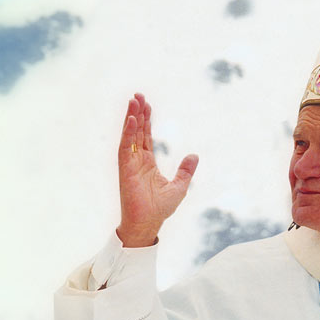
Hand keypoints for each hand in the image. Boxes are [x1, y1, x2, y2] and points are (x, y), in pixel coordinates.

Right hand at [116, 93, 198, 246]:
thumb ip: (186, 170)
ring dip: (131, 118)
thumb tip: (194, 155)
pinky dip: (128, 133)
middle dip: (137, 113)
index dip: (146, 120)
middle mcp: (137, 160)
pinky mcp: (125, 169)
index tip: (146, 104)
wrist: (148, 223)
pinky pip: (125, 147)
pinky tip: (131, 120)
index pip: (145, 136)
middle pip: (137, 131)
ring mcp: (130, 164)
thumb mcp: (180, 186)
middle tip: (138, 95)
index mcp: (147, 162)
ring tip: (134, 100)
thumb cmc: (160, 208)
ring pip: (130, 135)